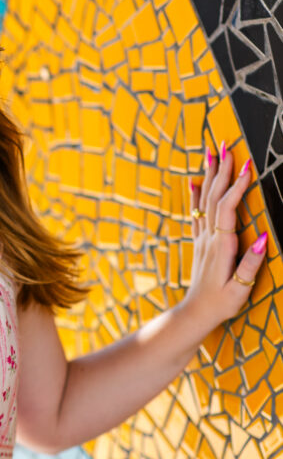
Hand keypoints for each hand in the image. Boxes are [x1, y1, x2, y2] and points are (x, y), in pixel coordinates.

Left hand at [183, 142, 267, 331]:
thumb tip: (265, 239)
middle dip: (221, 170)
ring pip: (204, 200)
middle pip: (214, 197)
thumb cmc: (221, 304)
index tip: (246, 167)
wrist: (195, 313)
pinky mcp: (199, 242)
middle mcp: (209, 238)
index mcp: (221, 246)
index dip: (236, 187)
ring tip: (211, 152)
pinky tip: (194, 181)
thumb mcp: (239, 290)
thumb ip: (250, 265)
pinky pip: (196, 212)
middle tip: (226, 145)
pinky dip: (196, 194)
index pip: (227, 209)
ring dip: (209, 175)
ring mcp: (202, 238)